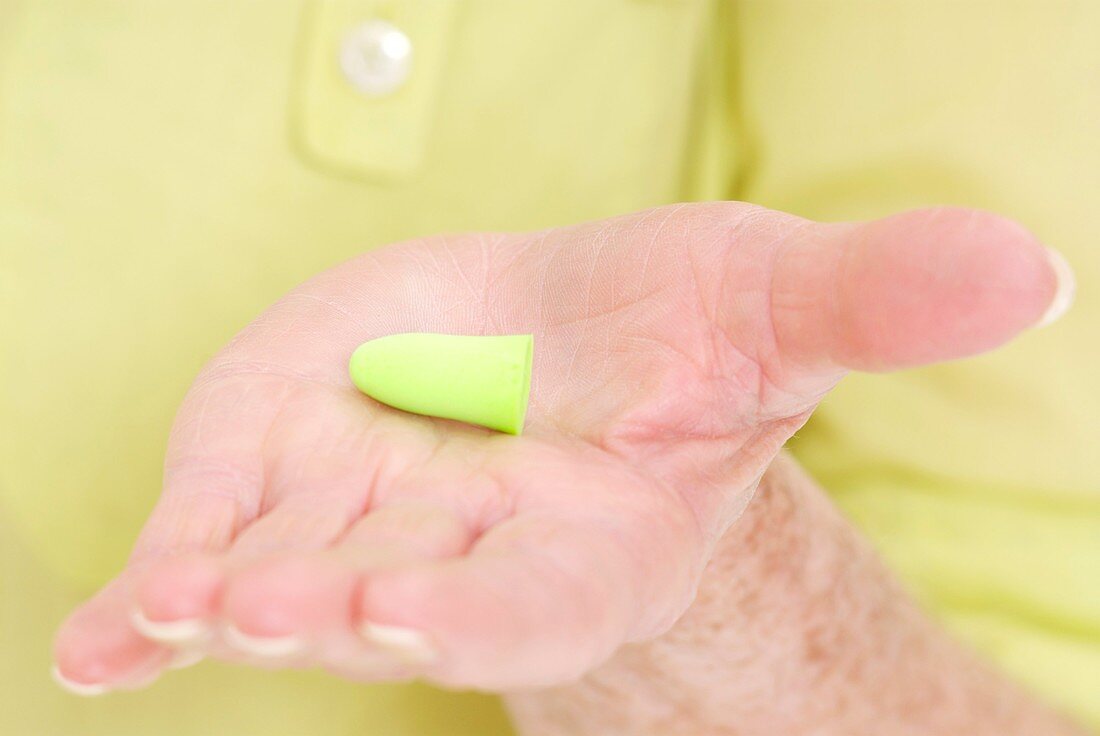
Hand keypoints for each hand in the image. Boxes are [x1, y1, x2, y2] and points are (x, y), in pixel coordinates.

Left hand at [53, 203, 1061, 692]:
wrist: (566, 359)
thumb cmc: (676, 350)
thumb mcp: (771, 310)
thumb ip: (877, 305)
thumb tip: (1033, 271)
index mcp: (582, 538)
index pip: (537, 593)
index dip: (483, 606)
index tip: (419, 618)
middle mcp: (459, 553)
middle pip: (392, 592)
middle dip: (337, 608)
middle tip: (272, 607)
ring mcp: (353, 527)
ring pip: (277, 575)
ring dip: (219, 594)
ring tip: (173, 605)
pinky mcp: (275, 490)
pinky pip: (200, 557)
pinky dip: (145, 605)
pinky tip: (97, 645)